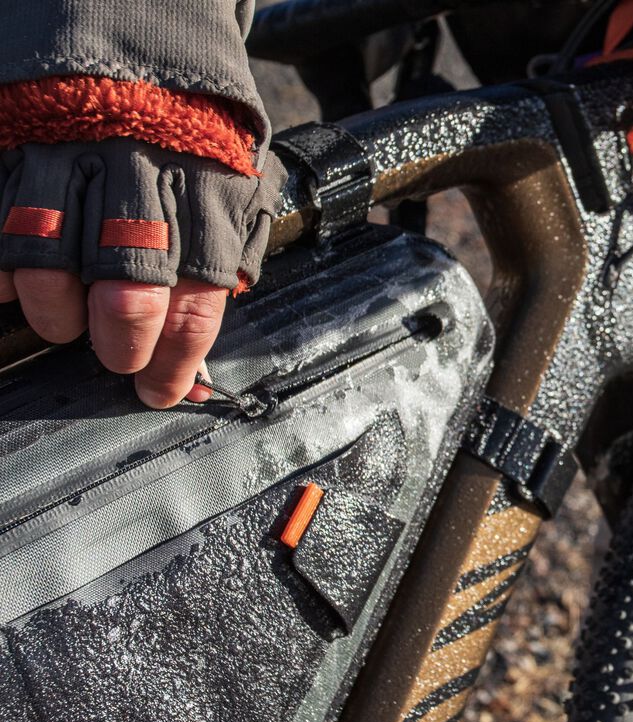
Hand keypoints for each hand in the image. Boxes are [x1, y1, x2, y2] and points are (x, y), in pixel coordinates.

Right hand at [0, 139, 282, 408]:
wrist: (145, 45)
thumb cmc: (195, 136)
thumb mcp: (236, 193)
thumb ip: (224, 261)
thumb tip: (198, 344)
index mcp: (207, 205)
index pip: (193, 310)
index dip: (174, 364)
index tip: (161, 390)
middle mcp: (143, 191)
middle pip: (127, 303)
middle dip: (120, 348)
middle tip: (119, 356)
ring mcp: (77, 169)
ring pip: (52, 274)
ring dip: (58, 315)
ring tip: (69, 318)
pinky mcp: (24, 153)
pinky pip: (2, 231)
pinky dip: (7, 271)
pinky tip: (22, 278)